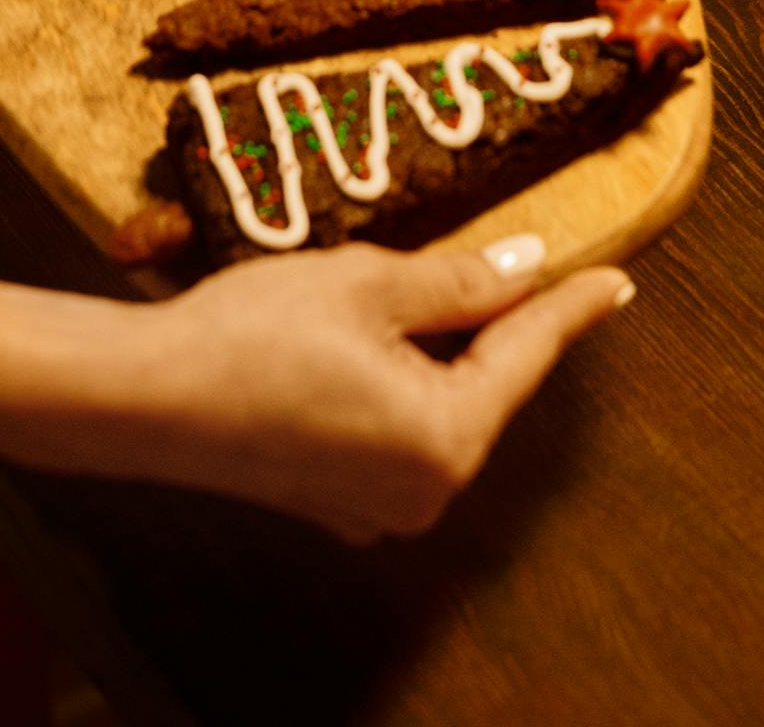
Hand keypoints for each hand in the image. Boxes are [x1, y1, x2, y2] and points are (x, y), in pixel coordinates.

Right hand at [0, 238, 630, 542]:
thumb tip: (527, 266)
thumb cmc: (255, 332)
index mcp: (445, 439)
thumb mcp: (370, 284)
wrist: (145, 398)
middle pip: (483, 384)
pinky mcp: (334, 500)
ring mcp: (376, 506)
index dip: (572, 307)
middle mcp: (423, 491)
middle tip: (511, 256)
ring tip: (414, 285)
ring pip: (439, 405)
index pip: (526, 353)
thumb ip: (460, 281)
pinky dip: (399, 380)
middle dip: (492, 320)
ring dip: (438, 347)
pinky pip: (394, 430)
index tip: (618, 281)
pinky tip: (371, 337)